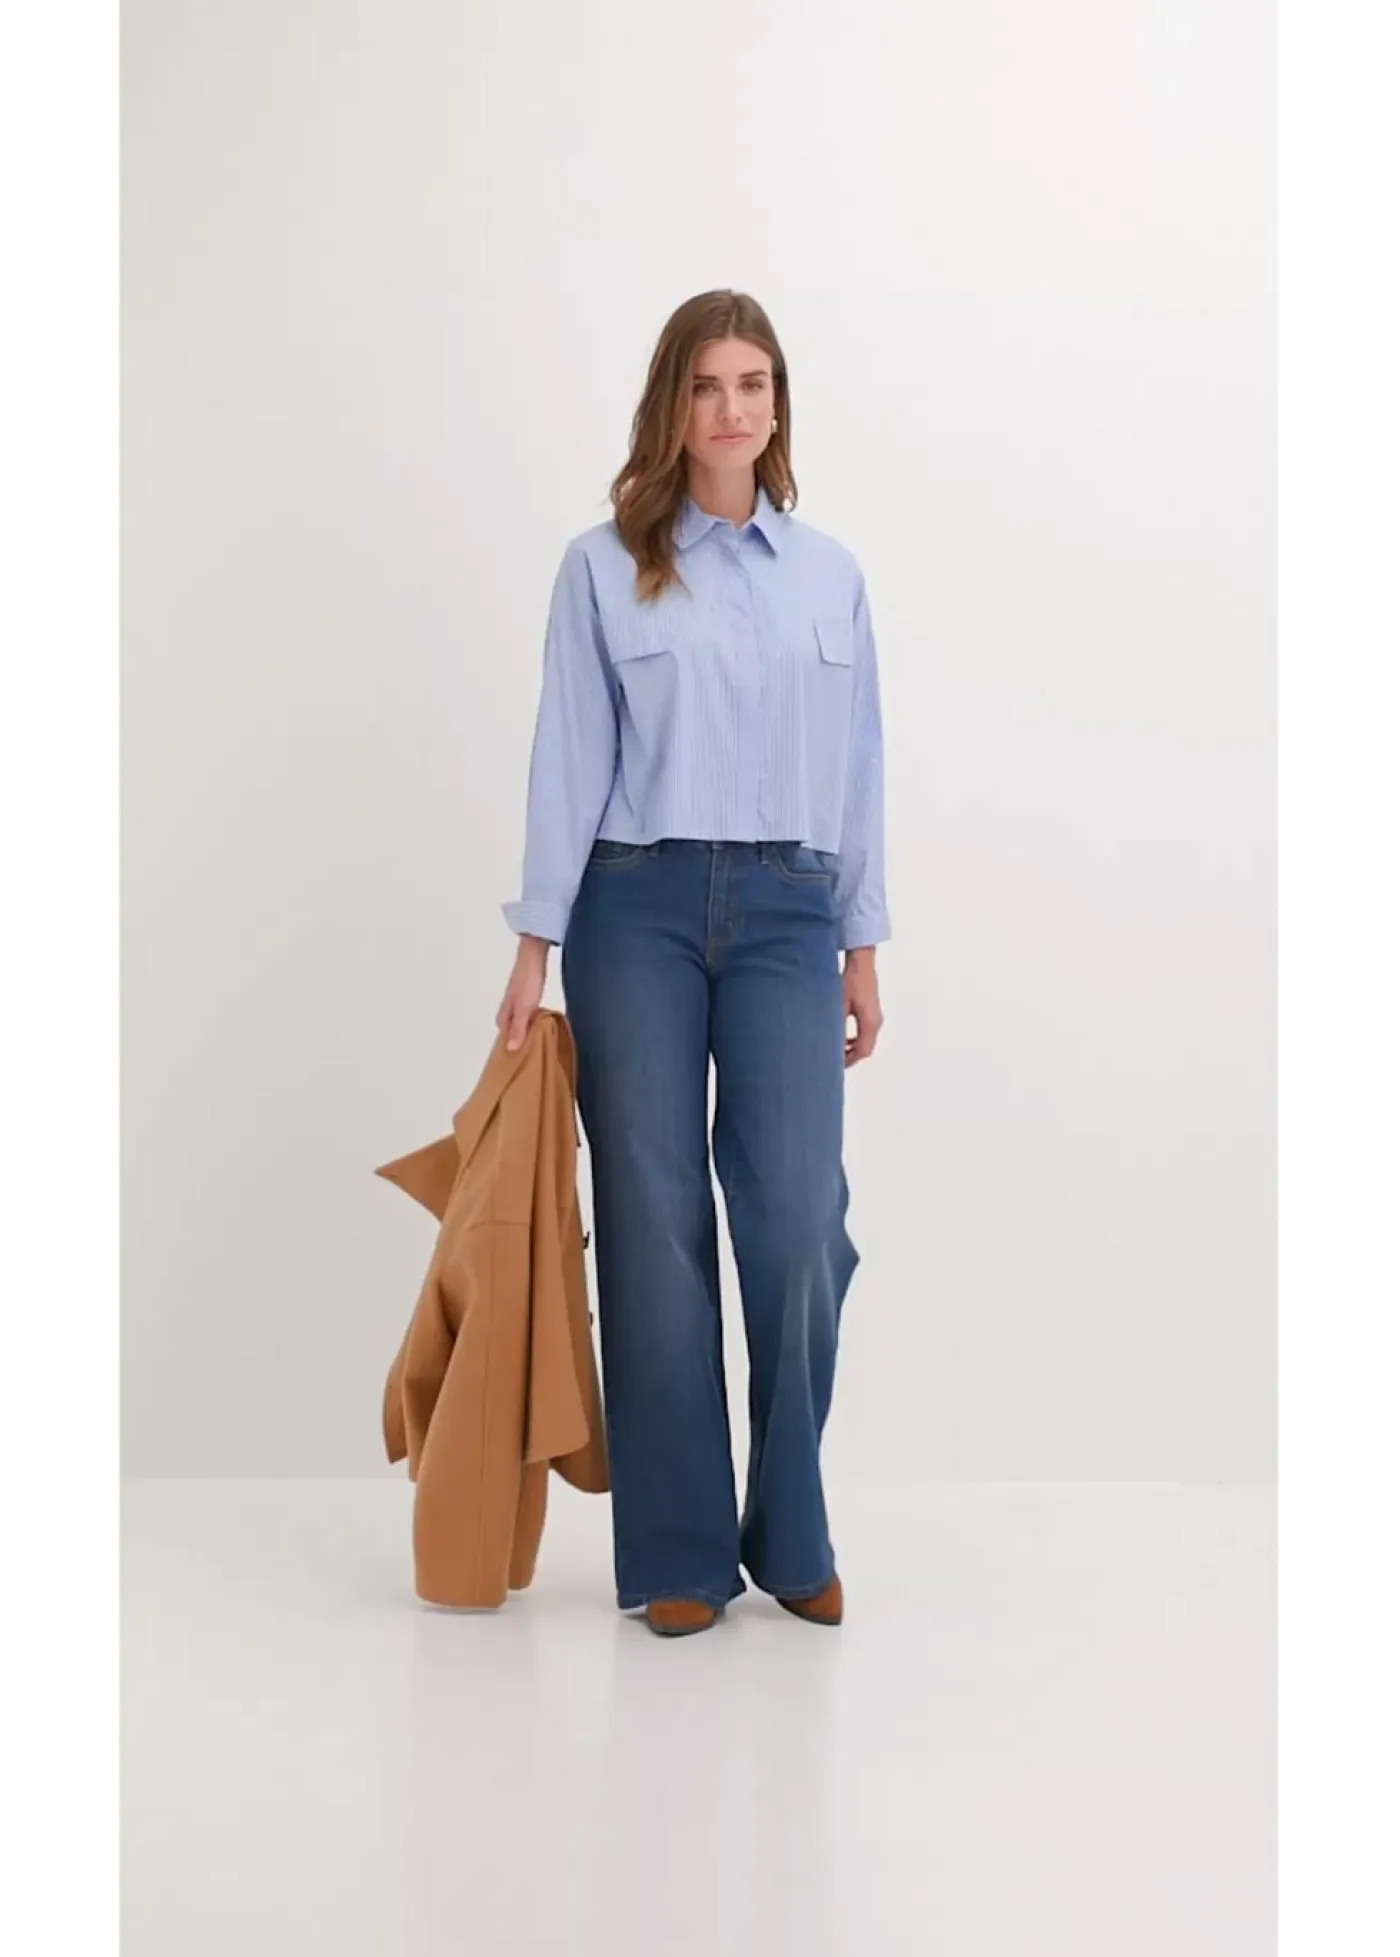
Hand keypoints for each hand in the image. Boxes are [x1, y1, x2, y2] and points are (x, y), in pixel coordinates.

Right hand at [496, 936, 549, 1050]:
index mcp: (504, 1014)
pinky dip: (533, 1020)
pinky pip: (528, 1014)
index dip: (511, 1048)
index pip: (505, 1037)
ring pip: (520, 1022)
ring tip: (538, 1041)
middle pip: (511, 1030)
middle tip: (531, 1053)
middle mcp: (508, 1008)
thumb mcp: (524, 1009)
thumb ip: (519, 1028)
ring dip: (527, 1030)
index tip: (520, 1061)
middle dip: (519, 1040)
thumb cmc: (528, 981)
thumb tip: (511, 1049)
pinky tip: (542, 1023)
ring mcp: (517, 1001)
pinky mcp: (527, 995)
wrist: (534, 956)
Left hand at [842, 948, 883, 1066]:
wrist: (861, 962)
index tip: (835, 1066)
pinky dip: (856, 1039)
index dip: (849, 1061)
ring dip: (853, 1048)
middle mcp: (876, 1022)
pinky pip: (866, 1032)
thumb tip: (829, 1044)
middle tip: (834, 1061)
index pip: (862, 1051)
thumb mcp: (839, 1006)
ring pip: (866, 1041)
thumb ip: (836, 1027)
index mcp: (869, 1023)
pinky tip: (843, 1036)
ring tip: (836, 1050)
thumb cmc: (850, 981)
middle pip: (866, 1048)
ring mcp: (876, 1017)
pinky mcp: (873, 1011)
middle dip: (851, 1057)